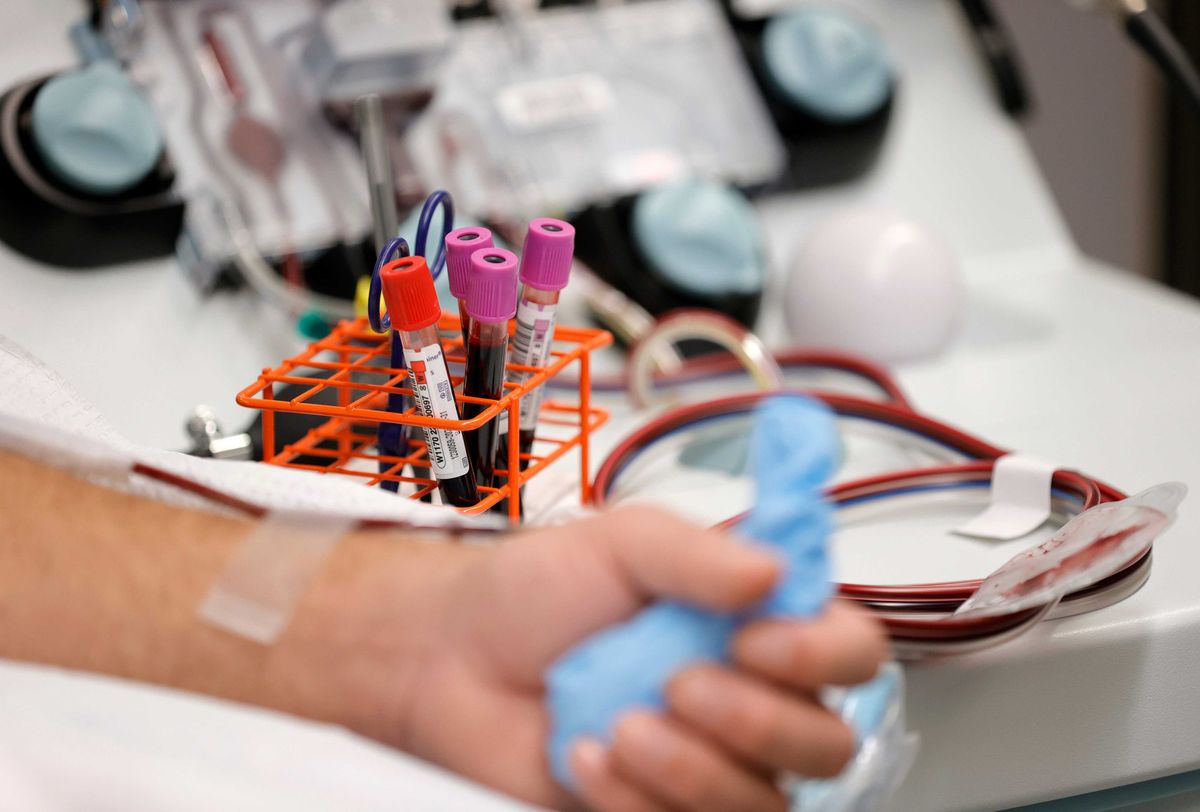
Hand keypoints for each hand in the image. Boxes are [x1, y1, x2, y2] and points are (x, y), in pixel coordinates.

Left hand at [299, 506, 888, 810]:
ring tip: (623, 722)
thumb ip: (697, 554)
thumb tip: (772, 571)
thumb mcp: (616, 542)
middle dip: (757, 720)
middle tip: (681, 683)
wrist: (449, 659)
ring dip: (691, 766)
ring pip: (762, 801)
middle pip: (825, 743)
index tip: (760, 640)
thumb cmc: (531, 593)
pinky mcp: (658, 809)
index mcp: (748, 622)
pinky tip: (589, 754)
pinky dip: (634, 798)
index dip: (823, 653)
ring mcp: (703, 762)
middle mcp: (741, 696)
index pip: (845, 648)